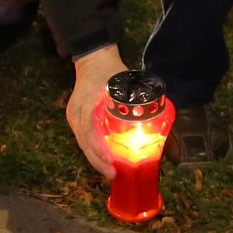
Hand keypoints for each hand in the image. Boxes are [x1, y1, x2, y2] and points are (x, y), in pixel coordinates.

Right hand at [67, 45, 126, 178]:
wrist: (93, 58)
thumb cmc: (110, 70)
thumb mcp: (124, 82)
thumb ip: (137, 98)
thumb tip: (158, 115)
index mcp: (86, 103)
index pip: (88, 131)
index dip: (98, 148)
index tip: (110, 160)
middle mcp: (77, 112)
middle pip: (84, 142)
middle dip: (97, 160)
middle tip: (112, 174)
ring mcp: (74, 116)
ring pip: (83, 143)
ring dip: (95, 158)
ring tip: (110, 171)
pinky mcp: (76, 118)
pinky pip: (84, 138)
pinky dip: (94, 149)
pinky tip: (104, 159)